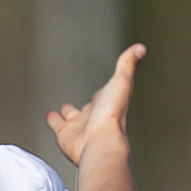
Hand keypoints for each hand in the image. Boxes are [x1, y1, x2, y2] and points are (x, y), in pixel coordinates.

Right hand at [48, 43, 144, 166]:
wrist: (98, 142)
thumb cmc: (112, 115)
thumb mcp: (121, 82)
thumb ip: (126, 65)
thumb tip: (140, 47)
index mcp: (107, 103)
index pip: (104, 94)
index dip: (105, 90)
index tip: (107, 84)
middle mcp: (93, 115)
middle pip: (88, 108)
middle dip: (86, 104)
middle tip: (85, 100)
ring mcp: (78, 126)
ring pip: (71, 117)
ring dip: (66, 113)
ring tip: (62, 108)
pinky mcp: (64, 134)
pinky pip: (57, 125)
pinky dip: (53, 121)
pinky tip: (49, 117)